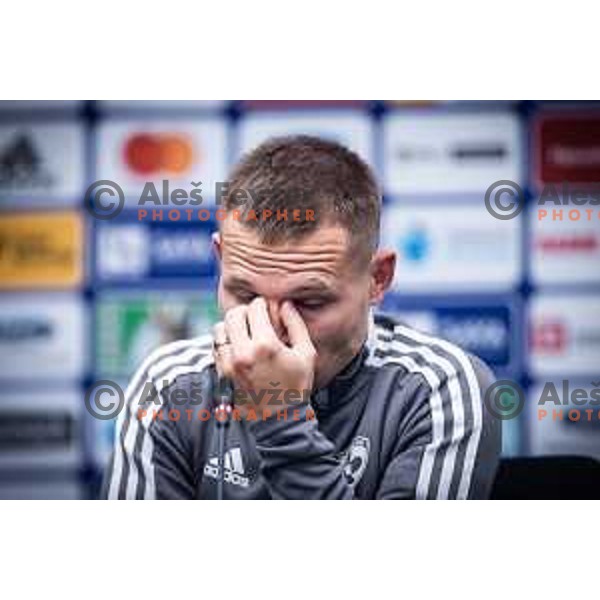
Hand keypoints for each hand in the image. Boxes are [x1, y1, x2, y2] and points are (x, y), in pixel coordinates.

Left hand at [213, 297, 315, 415]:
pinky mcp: (222, 373)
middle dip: (246, 312)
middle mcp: (243, 352)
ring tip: (246, 333)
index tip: (268, 311)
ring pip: (220, 328)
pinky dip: (225, 342)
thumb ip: (296, 325)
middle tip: (256, 319)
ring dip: (232, 326)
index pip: (255, 308)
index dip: (263, 305)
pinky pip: (216, 346)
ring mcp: (229, 364)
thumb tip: (286, 304)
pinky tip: (239, 347)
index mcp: (265, 345)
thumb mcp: (306, 354)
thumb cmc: (297, 387)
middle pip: (234, 314)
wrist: (279, 419)